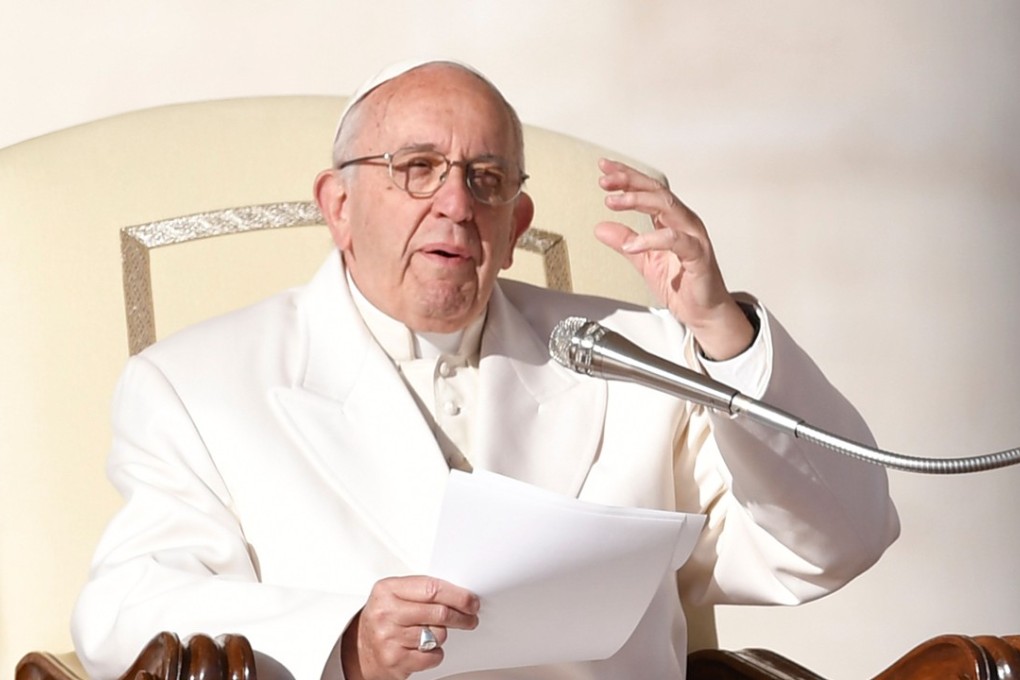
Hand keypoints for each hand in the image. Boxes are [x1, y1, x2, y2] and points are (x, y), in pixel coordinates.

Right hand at [341, 576, 479, 679]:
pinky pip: (433, 656)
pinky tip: (423, 648)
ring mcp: (390, 638)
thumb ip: (422, 590)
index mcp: (387, 590)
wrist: (358, 650)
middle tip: (470, 618)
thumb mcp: (394, 594)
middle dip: (462, 616)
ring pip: (439, 635)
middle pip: (440, 613)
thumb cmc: (383, 618)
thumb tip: (460, 594)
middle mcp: (386, 613)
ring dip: (442, 635)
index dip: (458, 595)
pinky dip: (435, 653)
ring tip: (431, 633)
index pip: (432, 588)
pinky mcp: (396, 660)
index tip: (472, 601)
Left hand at [595, 158, 753, 359]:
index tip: (604, 169)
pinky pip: (675, 240)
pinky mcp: (698, 255)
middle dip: (629, 182)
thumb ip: (624, 241)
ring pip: (667, 207)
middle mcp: (684, 222)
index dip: (627, 177)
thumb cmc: (682, 284)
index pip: (649, 190)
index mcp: (672, 220)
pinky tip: (631, 245)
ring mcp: (694, 237)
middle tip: (605, 180)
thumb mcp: (644, 261)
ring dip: (638, 200)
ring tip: (612, 202)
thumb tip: (600, 227)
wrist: (703, 312)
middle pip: (657, 191)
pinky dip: (651, 239)